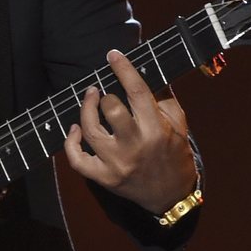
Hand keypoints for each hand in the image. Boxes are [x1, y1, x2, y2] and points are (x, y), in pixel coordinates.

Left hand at [63, 50, 196, 215]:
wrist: (172, 195)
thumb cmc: (174, 153)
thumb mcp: (179, 124)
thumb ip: (162, 98)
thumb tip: (142, 72)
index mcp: (156, 130)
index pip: (137, 92)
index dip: (123, 70)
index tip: (113, 55)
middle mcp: (135, 146)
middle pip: (111, 110)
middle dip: (104, 96)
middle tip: (102, 91)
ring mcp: (117, 164)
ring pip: (91, 131)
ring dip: (85, 110)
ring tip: (89, 99)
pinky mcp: (105, 178)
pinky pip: (77, 160)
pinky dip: (71, 143)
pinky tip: (76, 129)